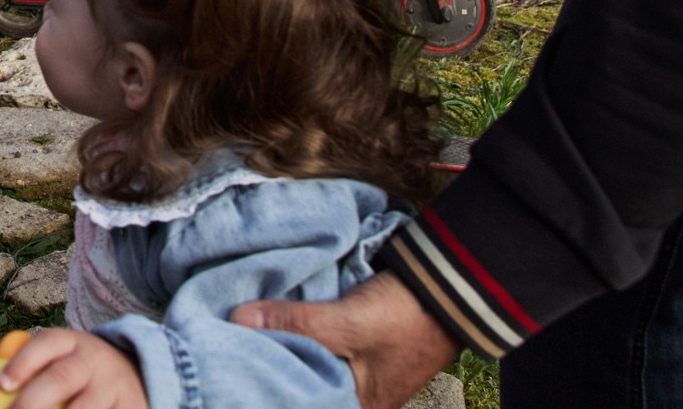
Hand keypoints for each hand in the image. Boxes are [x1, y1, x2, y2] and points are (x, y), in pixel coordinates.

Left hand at [0, 327, 148, 408]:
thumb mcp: (61, 356)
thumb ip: (30, 363)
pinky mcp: (131, 407)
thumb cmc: (78, 371)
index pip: (46, 343)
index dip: (23, 362)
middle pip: (63, 377)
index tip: (2, 385)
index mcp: (72, 343)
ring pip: (87, 407)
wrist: (135, 374)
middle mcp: (94, 361)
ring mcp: (115, 386)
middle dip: (35, 400)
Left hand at [232, 273, 457, 408]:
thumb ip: (297, 323)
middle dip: (272, 367)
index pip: (301, 403)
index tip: (234, 375)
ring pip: (310, 363)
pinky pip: (320, 345)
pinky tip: (273, 322)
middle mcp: (359, 395)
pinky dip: (300, 335)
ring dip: (285, 348)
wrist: (451, 286)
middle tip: (231, 351)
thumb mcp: (348, 322)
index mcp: (360, 405)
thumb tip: (238, 320)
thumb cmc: (406, 317)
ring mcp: (360, 369)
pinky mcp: (357, 344)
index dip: (270, 390)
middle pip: (304, 384)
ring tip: (244, 335)